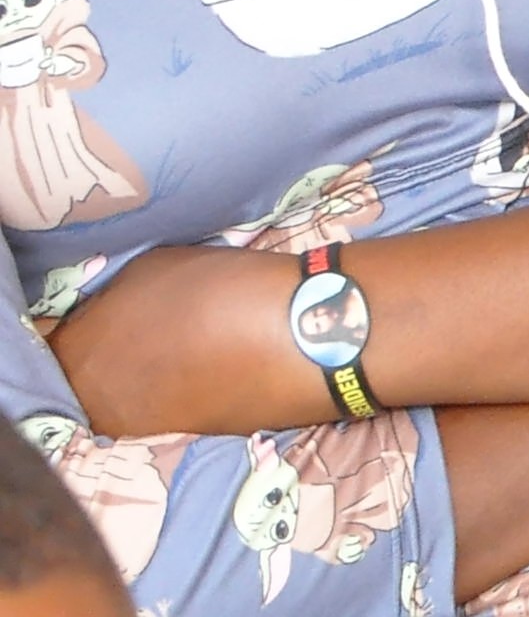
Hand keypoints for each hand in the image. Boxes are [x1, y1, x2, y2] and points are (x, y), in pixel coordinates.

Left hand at [45, 244, 305, 437]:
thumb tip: (99, 318)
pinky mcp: (186, 435)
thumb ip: (109, 304)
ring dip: (128, 370)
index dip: (60, 325)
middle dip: (91, 351)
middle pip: (75, 376)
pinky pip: (154, 405)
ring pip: (115, 394)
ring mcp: (141, 427)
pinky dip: (165, 383)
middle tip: (124, 319)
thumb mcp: (146, 275)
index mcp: (77, 364)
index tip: (82, 309)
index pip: (43, 345)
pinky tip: (195, 357)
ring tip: (163, 338)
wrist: (303, 337)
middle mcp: (97, 407)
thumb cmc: (218, 292)